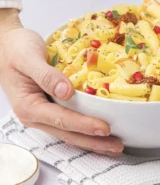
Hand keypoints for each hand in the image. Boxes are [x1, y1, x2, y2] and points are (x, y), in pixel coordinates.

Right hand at [0, 10, 122, 156]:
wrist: (7, 46)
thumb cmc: (16, 49)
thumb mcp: (28, 58)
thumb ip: (45, 75)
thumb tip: (65, 92)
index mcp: (29, 105)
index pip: (61, 119)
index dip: (84, 125)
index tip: (104, 128)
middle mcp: (36, 114)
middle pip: (67, 133)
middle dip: (93, 141)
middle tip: (116, 146)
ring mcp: (43, 112)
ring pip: (69, 131)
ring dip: (91, 139)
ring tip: (112, 146)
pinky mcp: (50, 106)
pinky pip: (68, 122)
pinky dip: (84, 128)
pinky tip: (97, 131)